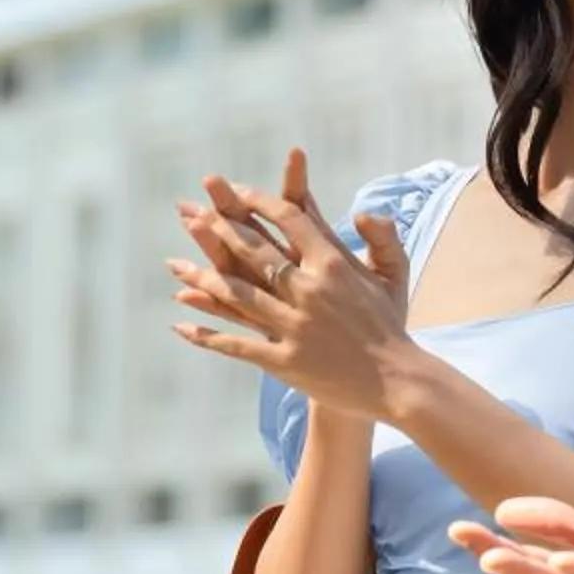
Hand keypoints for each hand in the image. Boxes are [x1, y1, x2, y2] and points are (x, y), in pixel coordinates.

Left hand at [169, 148, 417, 418]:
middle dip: (220, 230)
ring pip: (238, 295)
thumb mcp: (392, 275)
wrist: (397, 381)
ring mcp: (295, 327)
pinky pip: (237, 344)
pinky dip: (207, 335)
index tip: (239, 192)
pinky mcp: (285, 361)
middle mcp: (310, 290)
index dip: (260, 202)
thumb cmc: (392, 326)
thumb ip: (381, 237)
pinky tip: (183, 325)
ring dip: (202, 279)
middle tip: (193, 214)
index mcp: (334, 265)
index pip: (290, 219)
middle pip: (256, 251)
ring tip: (175, 266)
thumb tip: (361, 211)